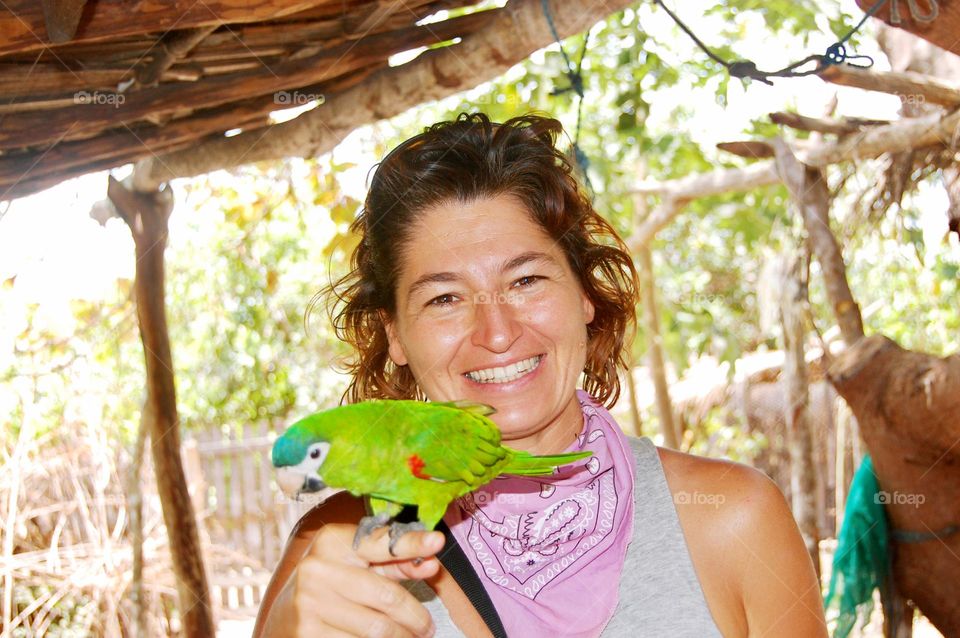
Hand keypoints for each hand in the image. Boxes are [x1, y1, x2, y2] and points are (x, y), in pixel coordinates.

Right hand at [261, 522, 443, 636]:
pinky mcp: (308, 634)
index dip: (411, 544)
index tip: (437, 542)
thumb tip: (430, 561)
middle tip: (428, 628)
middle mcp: (317, 568)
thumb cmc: (330, 586)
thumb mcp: (357, 566)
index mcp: (331, 541)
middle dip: (415, 616)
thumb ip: (394, 563)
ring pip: (377, 628)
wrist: (283, 619)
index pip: (381, 543)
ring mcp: (310, 603)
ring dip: (403, 637)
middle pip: (386, 596)